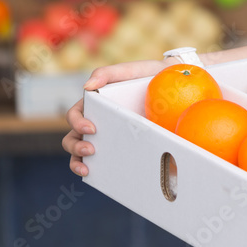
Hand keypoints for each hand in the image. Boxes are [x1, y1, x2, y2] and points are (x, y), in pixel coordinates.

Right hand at [63, 59, 168, 176]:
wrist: (173, 83)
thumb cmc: (146, 75)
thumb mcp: (128, 71)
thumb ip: (107, 73)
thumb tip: (87, 87)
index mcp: (94, 105)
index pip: (75, 116)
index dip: (77, 124)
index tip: (92, 129)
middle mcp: (98, 122)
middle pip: (73, 139)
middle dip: (75, 148)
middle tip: (90, 151)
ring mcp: (110, 135)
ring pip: (83, 154)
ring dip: (78, 163)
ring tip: (87, 169)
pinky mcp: (124, 145)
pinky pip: (108, 161)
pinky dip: (100, 170)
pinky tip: (102, 176)